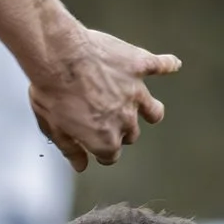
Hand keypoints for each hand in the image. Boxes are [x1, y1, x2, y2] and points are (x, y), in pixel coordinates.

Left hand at [29, 25, 179, 169]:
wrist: (59, 56)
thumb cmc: (51, 91)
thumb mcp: (52, 126)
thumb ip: (70, 148)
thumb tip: (80, 166)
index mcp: (104, 139)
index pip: (111, 155)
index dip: (103, 152)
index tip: (96, 147)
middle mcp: (125, 119)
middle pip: (131, 134)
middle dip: (121, 131)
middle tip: (107, 119)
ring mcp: (135, 92)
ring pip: (154, 111)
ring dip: (151, 112)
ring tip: (146, 108)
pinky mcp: (139, 66)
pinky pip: (161, 66)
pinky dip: (167, 65)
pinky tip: (172, 64)